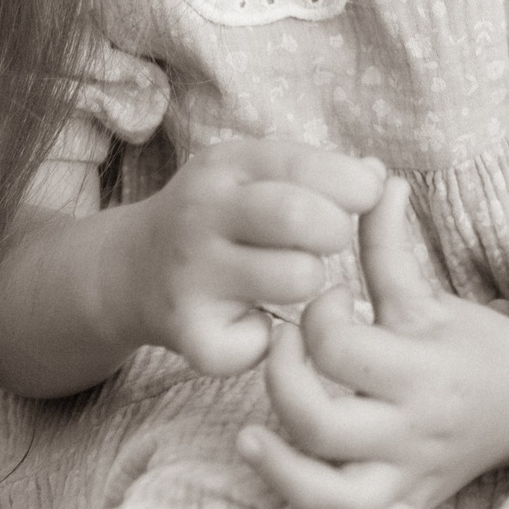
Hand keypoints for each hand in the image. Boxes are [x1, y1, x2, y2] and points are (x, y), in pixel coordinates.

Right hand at [106, 137, 384, 377]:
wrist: (129, 269)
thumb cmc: (221, 217)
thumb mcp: (255, 173)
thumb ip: (318, 171)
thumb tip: (379, 180)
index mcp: (228, 165)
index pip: (310, 167)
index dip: (354, 187)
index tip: (359, 201)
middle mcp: (203, 214)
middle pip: (301, 218)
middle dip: (335, 233)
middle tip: (325, 243)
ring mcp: (191, 274)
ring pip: (296, 279)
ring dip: (309, 285)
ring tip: (287, 279)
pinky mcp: (187, 332)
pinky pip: (259, 343)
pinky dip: (267, 341)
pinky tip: (252, 321)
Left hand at [239, 177, 508, 508]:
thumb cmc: (475, 342)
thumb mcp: (430, 296)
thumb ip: (390, 245)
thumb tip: (373, 178)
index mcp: (421, 369)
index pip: (341, 350)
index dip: (314, 319)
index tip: (320, 303)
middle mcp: (414, 431)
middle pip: (322, 425)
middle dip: (283, 387)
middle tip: (279, 357)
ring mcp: (411, 477)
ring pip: (335, 500)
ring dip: (282, 474)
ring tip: (251, 439)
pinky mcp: (412, 507)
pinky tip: (287, 506)